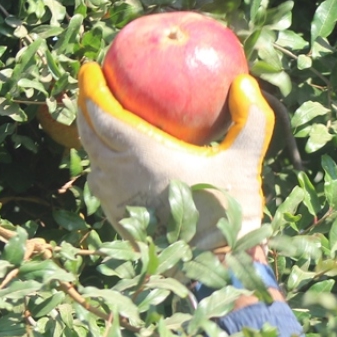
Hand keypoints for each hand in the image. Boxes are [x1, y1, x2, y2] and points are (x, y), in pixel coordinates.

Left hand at [76, 62, 274, 248]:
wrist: (211, 268)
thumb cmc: (227, 213)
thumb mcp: (245, 161)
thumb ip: (250, 119)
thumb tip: (245, 81)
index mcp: (140, 154)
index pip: (102, 113)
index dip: (91, 87)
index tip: (91, 68)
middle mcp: (117, 175)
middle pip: (87, 131)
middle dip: (85, 105)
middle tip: (93, 86)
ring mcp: (113, 199)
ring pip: (92, 158)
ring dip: (92, 134)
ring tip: (103, 118)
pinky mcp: (117, 217)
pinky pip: (101, 180)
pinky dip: (103, 160)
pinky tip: (120, 158)